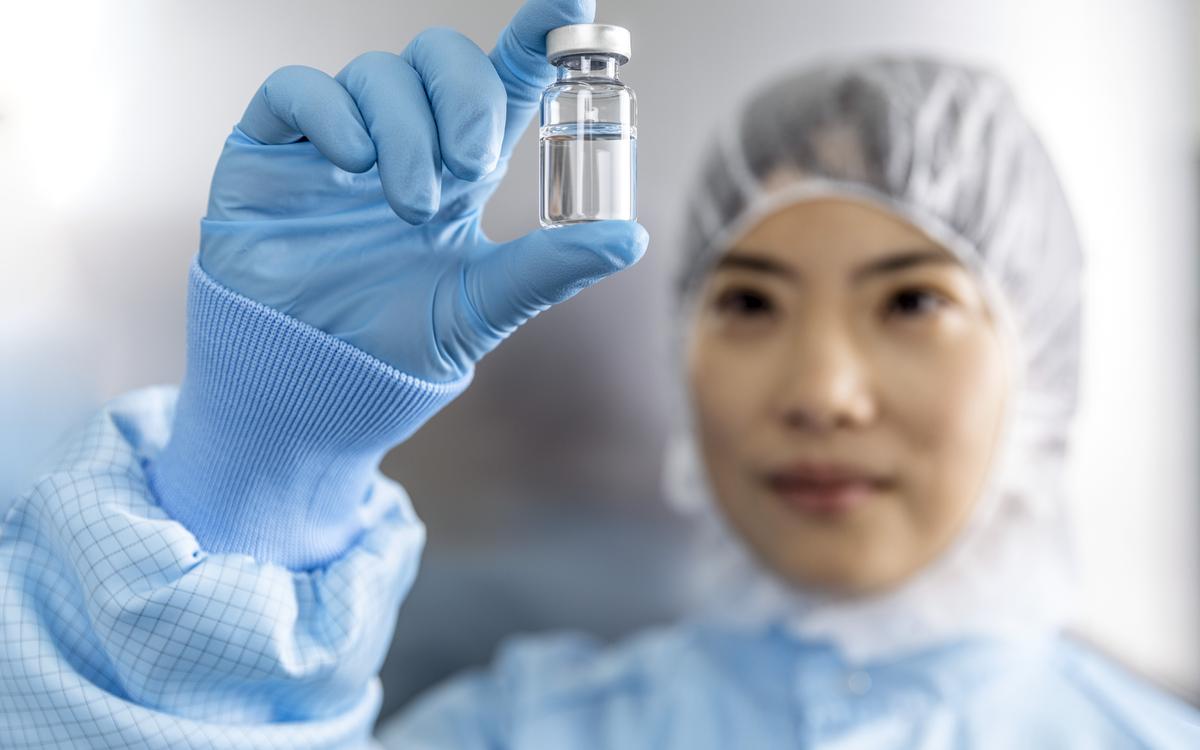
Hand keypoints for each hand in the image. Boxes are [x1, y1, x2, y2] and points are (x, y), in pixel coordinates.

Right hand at [199, 0, 646, 382]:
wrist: (311, 387)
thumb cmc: (395, 347)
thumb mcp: (483, 305)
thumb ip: (549, 266)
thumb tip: (630, 236)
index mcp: (459, 168)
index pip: (502, 80)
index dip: (537, 36)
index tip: (573, 7)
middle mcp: (402, 140)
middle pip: (441, 56)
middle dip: (467, 97)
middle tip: (472, 166)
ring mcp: (336, 141)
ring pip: (378, 73)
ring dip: (407, 132)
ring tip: (412, 205)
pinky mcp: (270, 150)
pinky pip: (299, 89)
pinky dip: (333, 113)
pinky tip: (350, 164)